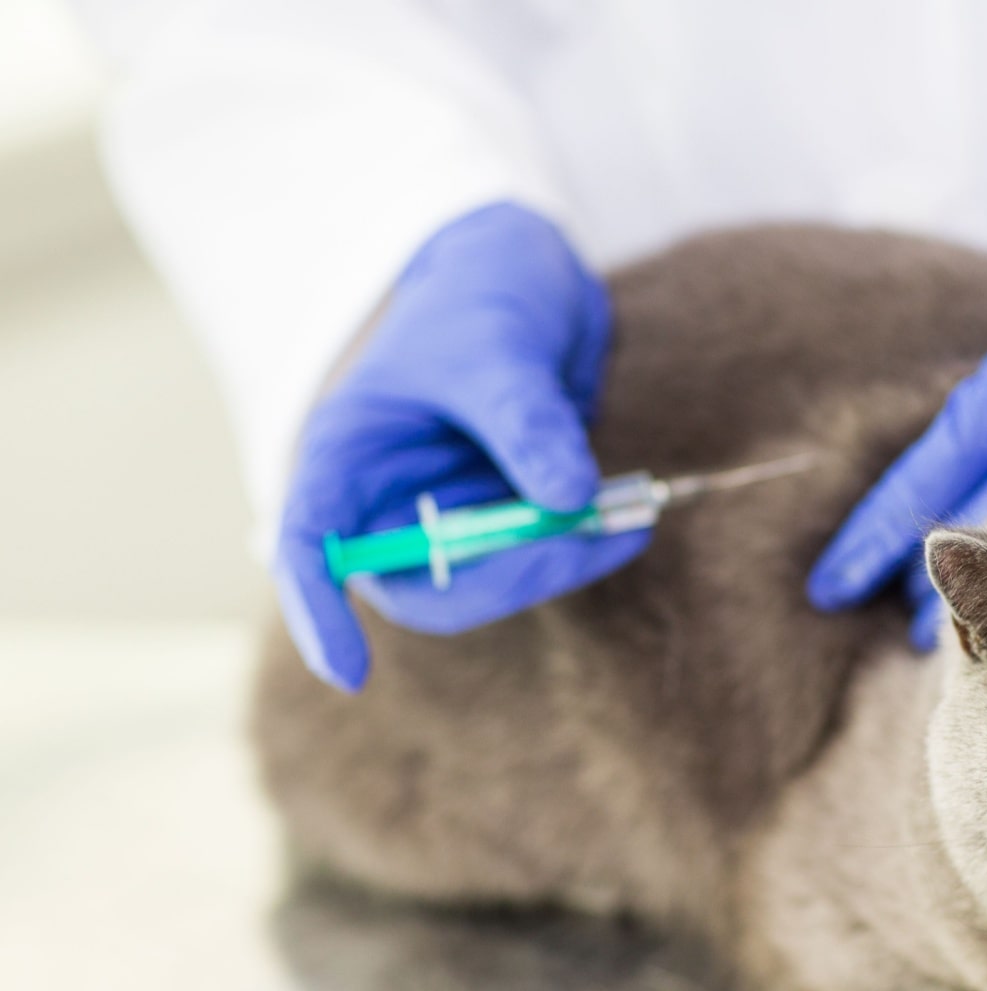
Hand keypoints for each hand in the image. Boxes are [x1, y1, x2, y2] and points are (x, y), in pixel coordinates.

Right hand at [273, 202, 645, 691]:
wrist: (531, 272)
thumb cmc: (484, 293)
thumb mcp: (499, 347)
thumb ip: (527, 423)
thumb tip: (568, 503)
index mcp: (346, 454)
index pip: (308, 548)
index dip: (318, 614)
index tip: (348, 675)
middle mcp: (388, 497)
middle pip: (423, 586)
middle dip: (507, 576)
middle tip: (590, 540)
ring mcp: (449, 511)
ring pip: (491, 580)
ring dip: (560, 564)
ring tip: (629, 519)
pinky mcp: (506, 513)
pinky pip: (538, 557)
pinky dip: (584, 547)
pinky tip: (631, 517)